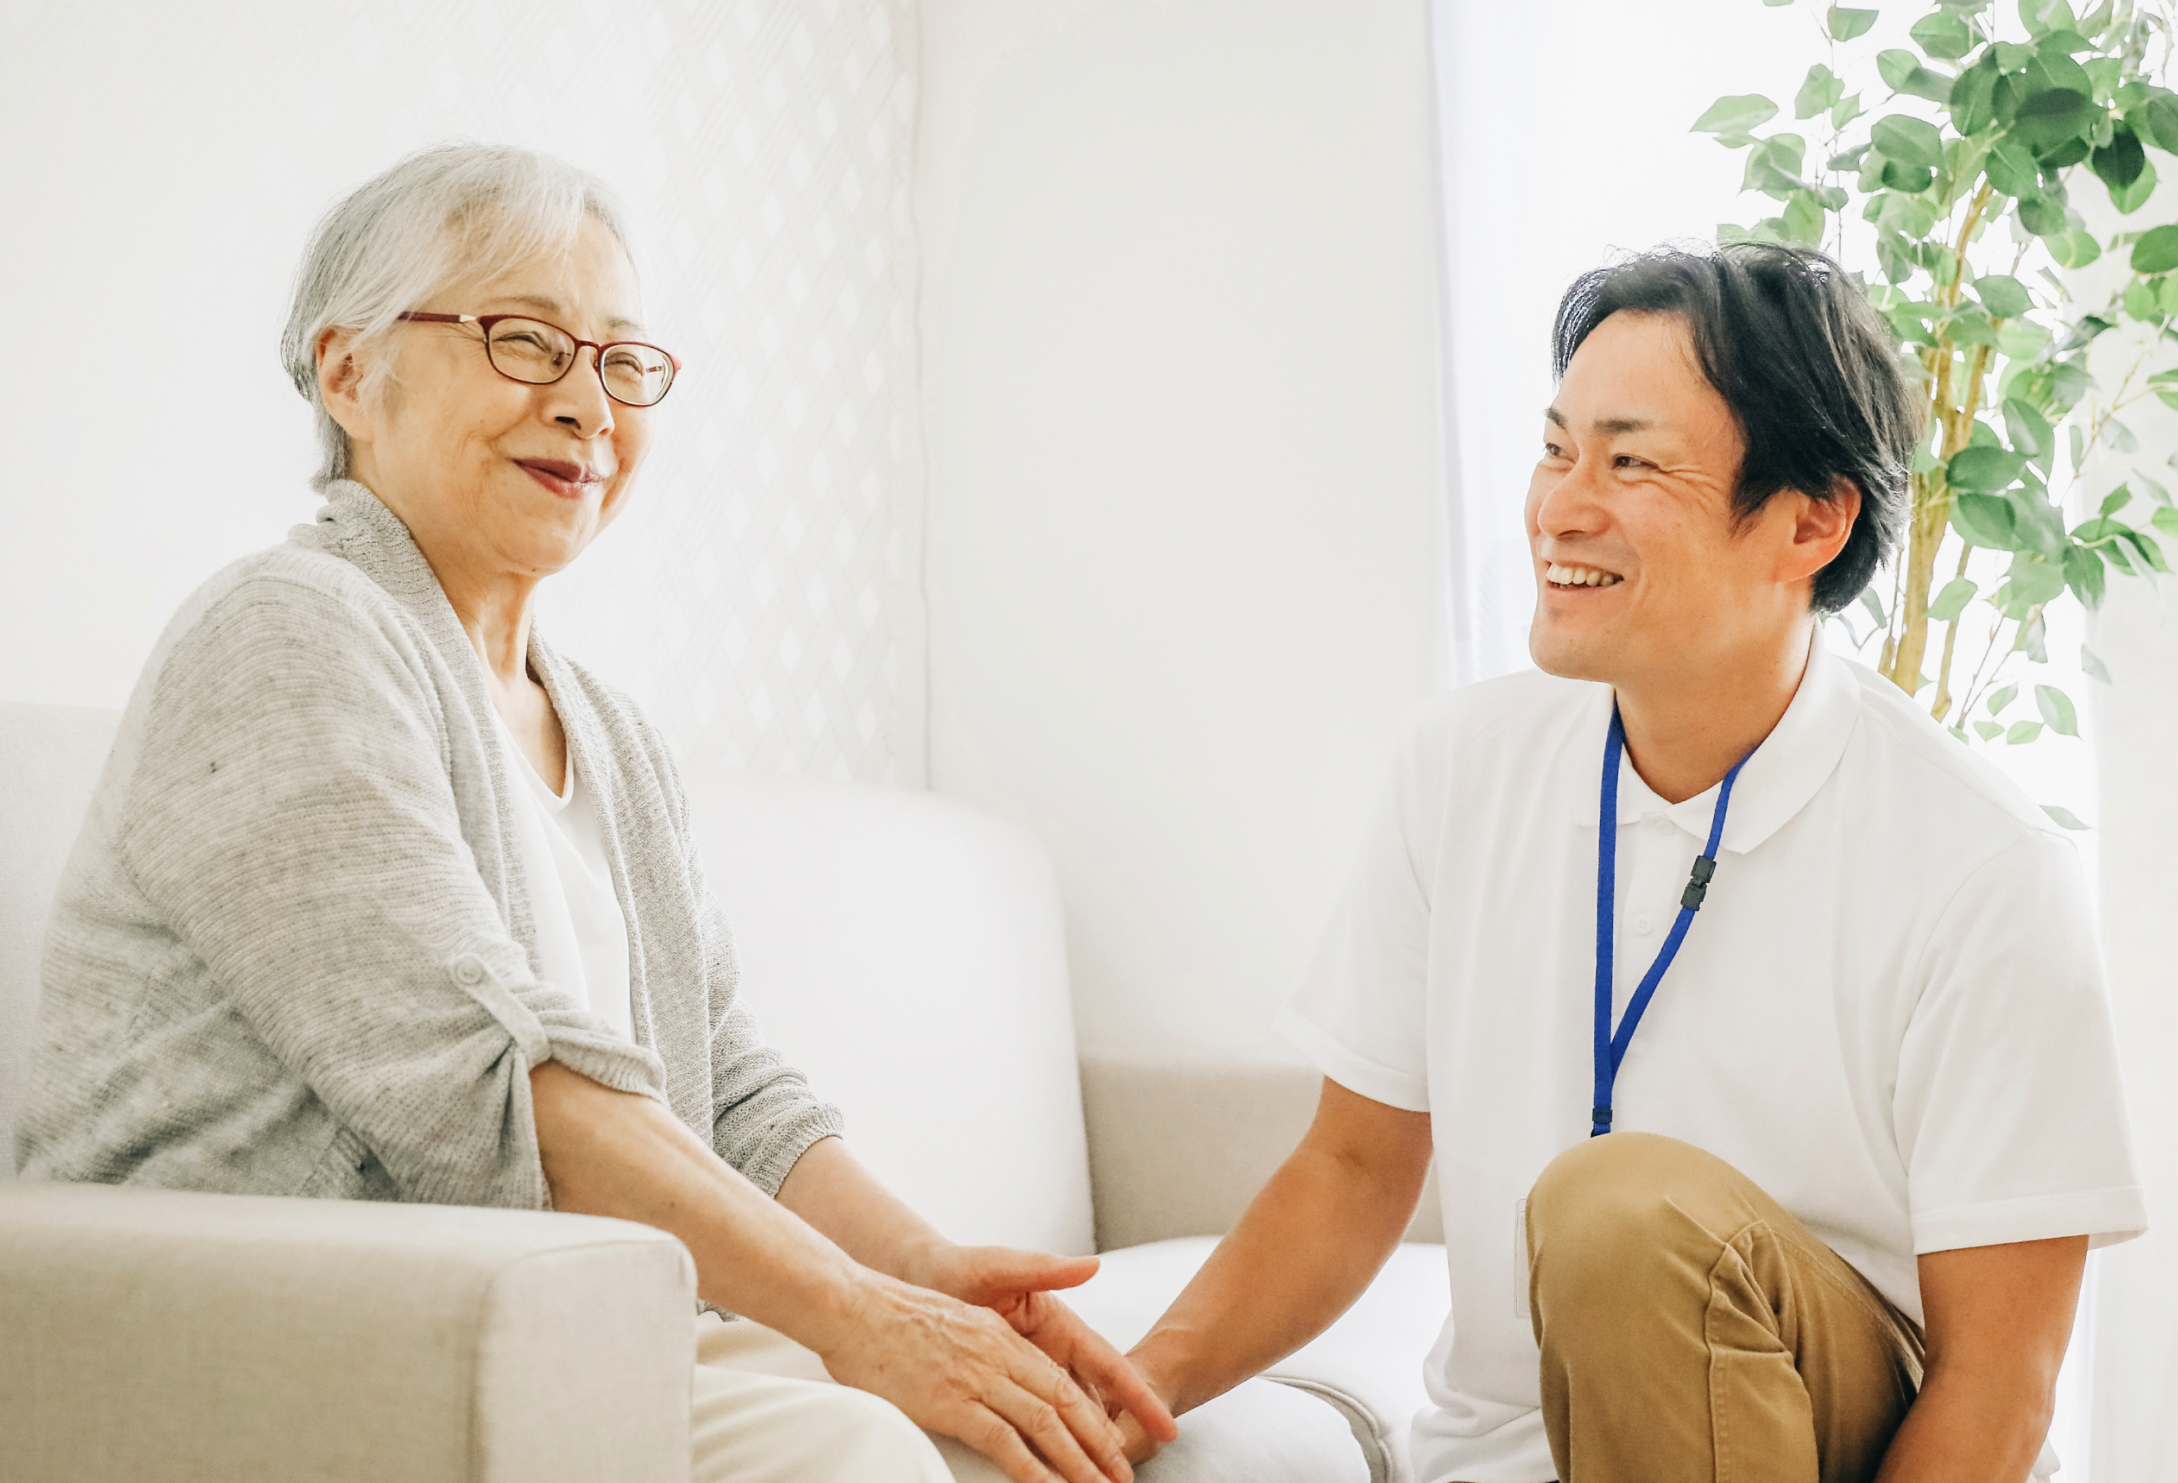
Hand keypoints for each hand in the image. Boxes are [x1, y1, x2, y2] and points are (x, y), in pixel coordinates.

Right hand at [819, 1267, 1135, 1482]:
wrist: (850, 1306)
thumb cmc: (890, 1318)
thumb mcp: (950, 1319)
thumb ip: (986, 1343)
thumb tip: (1001, 1373)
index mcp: (1000, 1335)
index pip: (1062, 1378)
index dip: (1093, 1413)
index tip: (1115, 1443)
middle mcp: (998, 1353)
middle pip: (1065, 1400)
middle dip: (1101, 1442)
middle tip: (1124, 1475)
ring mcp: (977, 1376)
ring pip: (1046, 1422)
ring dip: (1079, 1461)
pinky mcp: (951, 1401)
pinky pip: (1004, 1440)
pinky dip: (1033, 1468)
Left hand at [913, 1245, 1180, 1456]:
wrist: (915, 1278)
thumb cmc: (958, 1267)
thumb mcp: (1001, 1266)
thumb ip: (1046, 1268)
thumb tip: (1092, 1265)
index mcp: (1058, 1323)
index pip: (1108, 1364)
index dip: (1138, 1396)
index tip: (1164, 1425)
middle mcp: (1049, 1350)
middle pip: (1093, 1400)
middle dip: (1114, 1437)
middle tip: (1127, 1475)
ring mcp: (1027, 1370)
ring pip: (1066, 1415)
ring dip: (1084, 1446)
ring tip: (1099, 1478)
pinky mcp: (1002, 1385)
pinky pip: (1031, 1420)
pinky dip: (1045, 1444)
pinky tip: (1051, 1469)